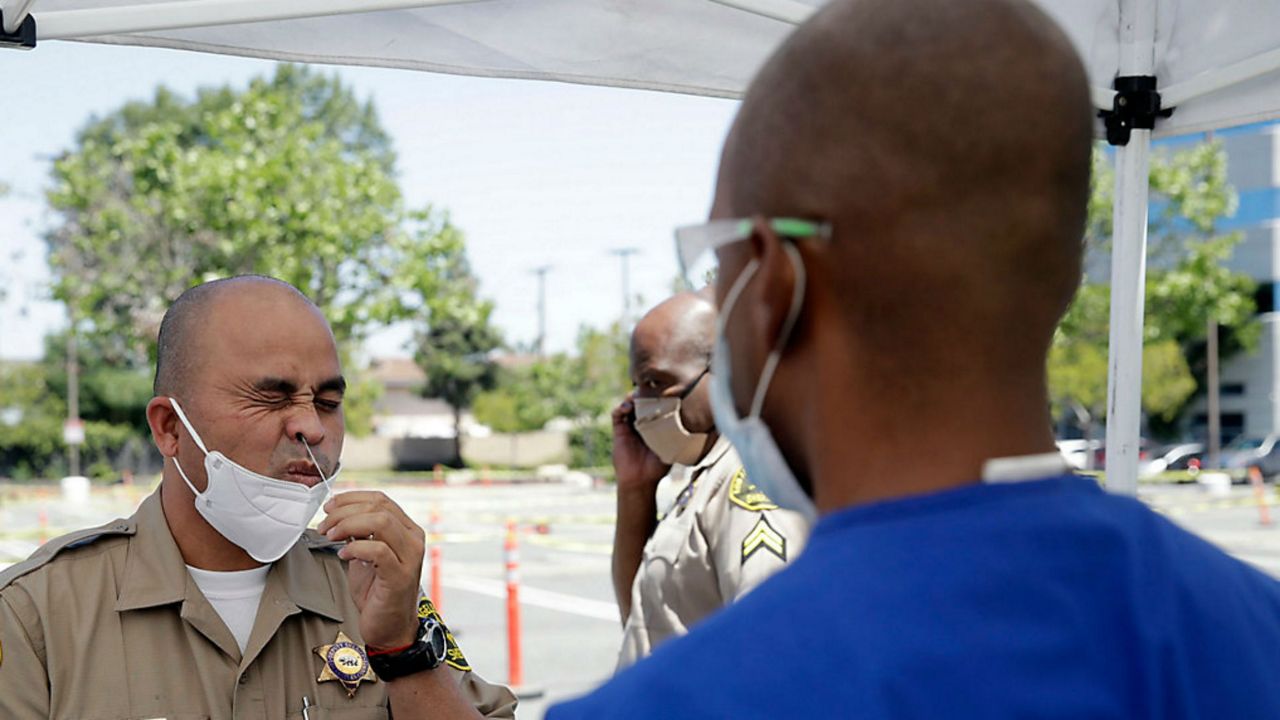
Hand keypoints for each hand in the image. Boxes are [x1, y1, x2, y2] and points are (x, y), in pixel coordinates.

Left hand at [317, 491, 424, 649]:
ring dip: (348, 525)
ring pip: (381, 522)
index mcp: (407, 530)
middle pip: (379, 507)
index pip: (381, 499)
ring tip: (332, 537)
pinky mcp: (400, 576)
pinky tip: (344, 555)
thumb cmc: (377, 592)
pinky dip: (356, 548)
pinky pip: (378, 550)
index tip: (330, 507)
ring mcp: (410, 557)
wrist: (389, 627)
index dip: (351, 498)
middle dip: (344, 512)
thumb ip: (360, 533)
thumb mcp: (366, 555)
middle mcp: (413, 540)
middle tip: (325, 525)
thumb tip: (339, 514)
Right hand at [612, 393, 670, 494]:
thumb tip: (693, 421)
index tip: (665, 390)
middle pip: (642, 400)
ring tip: (638, 396)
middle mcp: (641, 422)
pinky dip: (621, 407)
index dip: (659, 396)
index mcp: (655, 424)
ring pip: (629, 403)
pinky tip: (627, 407)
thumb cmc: (658, 465)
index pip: (656, 404)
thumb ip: (677, 434)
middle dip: (646, 393)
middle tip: (651, 389)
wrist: (641, 480)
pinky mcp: (619, 429)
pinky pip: (617, 413)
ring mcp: (629, 424)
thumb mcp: (671, 447)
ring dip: (633, 397)